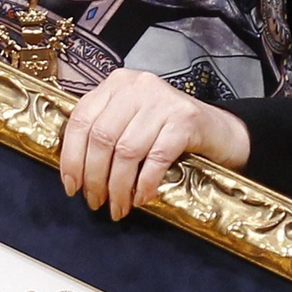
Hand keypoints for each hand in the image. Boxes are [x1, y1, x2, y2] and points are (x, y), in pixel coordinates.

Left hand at [59, 70, 250, 220]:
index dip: (71, 157)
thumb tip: (73, 174)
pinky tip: (142, 199)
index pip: (81, 119)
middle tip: (96, 202)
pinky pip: (156, 158)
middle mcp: (137, 86)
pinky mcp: (185, 119)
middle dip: (94, 177)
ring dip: (118, 187)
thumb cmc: (167, 132)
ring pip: (126, 151)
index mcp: (116, 84)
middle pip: (101, 137)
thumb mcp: (130, 122)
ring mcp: (162, 100)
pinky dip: (145, 183)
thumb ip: (104, 134)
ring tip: (118, 207)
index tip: (71, 187)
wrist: (220, 131)